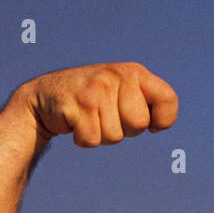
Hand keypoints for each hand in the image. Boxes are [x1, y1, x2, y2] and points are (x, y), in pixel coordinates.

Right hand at [20, 63, 178, 146]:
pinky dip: (83, 139)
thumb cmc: (93, 101)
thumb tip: (160, 125)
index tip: (152, 125)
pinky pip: (92, 140)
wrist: (45, 96)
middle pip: (139, 124)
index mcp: (134, 72)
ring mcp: (96, 89)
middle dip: (124, 130)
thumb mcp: (121, 92)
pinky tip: (75, 123)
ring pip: (114, 136)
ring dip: (101, 135)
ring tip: (89, 117)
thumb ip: (144, 101)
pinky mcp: (76, 105)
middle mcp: (116, 76)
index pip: (168, 98)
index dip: (163, 119)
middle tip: (107, 117)